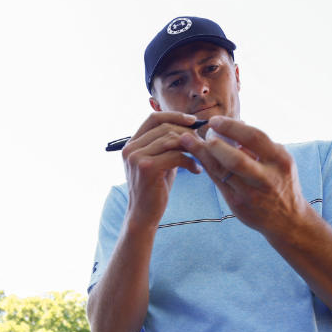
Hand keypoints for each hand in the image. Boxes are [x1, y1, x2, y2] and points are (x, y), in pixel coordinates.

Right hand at [121, 112, 203, 227]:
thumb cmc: (154, 189)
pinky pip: (176, 155)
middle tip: (201, 144)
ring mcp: (136, 157)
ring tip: (200, 158)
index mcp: (131, 144)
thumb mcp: (158, 161)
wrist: (144, 215)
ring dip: (191, 147)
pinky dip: (190, 161)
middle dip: (187, 133)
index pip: (153, 118)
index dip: (175, 116)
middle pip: (164, 127)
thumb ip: (166, 145)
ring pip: (171, 140)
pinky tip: (196, 170)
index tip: (193, 121)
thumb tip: (188, 127)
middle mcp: (130, 148)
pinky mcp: (146, 167)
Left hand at [180, 116, 310, 235]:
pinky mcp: (238, 204)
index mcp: (280, 160)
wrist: (287, 219)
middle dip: (215, 144)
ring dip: (202, 154)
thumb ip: (258, 146)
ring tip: (187, 140)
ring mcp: (251, 193)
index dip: (232, 127)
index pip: (254, 138)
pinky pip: (217, 181)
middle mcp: (266, 178)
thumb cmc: (279, 182)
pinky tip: (196, 155)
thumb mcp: (278, 161)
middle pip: (236, 159)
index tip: (215, 120)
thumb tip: (235, 123)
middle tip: (202, 131)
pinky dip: (206, 166)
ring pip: (221, 171)